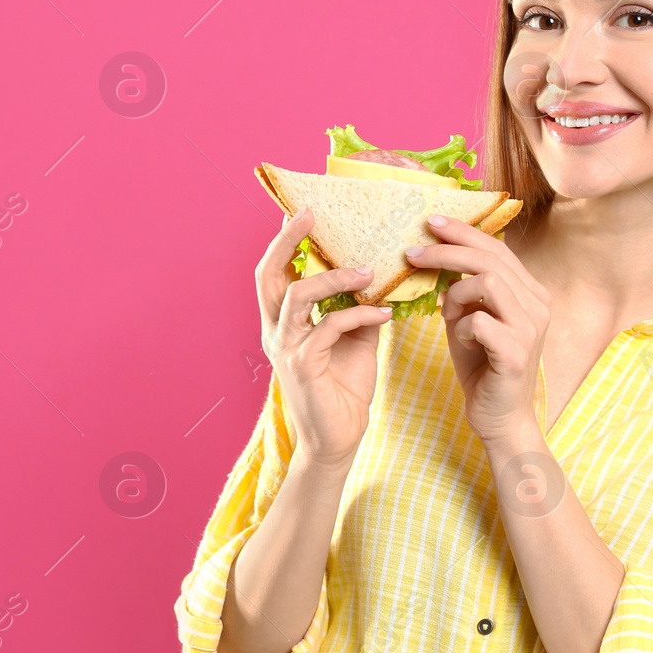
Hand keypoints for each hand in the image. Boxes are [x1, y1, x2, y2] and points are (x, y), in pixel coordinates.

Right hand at [257, 207, 394, 467]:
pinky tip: (383, 313)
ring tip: (369, 271)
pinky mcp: (303, 365)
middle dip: (286, 240)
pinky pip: (329, 326)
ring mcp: (286, 348)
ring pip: (298, 295)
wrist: (338, 441)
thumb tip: (379, 276)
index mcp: (283, 322)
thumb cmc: (343, 390)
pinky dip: (358, 314)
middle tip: (309, 214)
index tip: (301, 211)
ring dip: (335, 277)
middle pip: (268, 274)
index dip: (283, 241)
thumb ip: (358, 308)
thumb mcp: (355, 340)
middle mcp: (276, 331)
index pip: (275, 272)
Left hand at [404, 214, 549, 446]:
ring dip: (456, 293)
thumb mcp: (468, 322)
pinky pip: (479, 321)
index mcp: (530, 293)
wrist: (500, 418)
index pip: (497, 249)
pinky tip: (464, 343)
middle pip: (491, 259)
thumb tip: (439, 264)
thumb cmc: (483, 368)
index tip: (431, 222)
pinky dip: (461, 328)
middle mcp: (537, 305)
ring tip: (447, 313)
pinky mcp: (516, 352)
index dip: (464, 232)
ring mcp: (530, 328)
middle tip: (413, 252)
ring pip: (488, 282)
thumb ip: (461, 293)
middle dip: (447, 250)